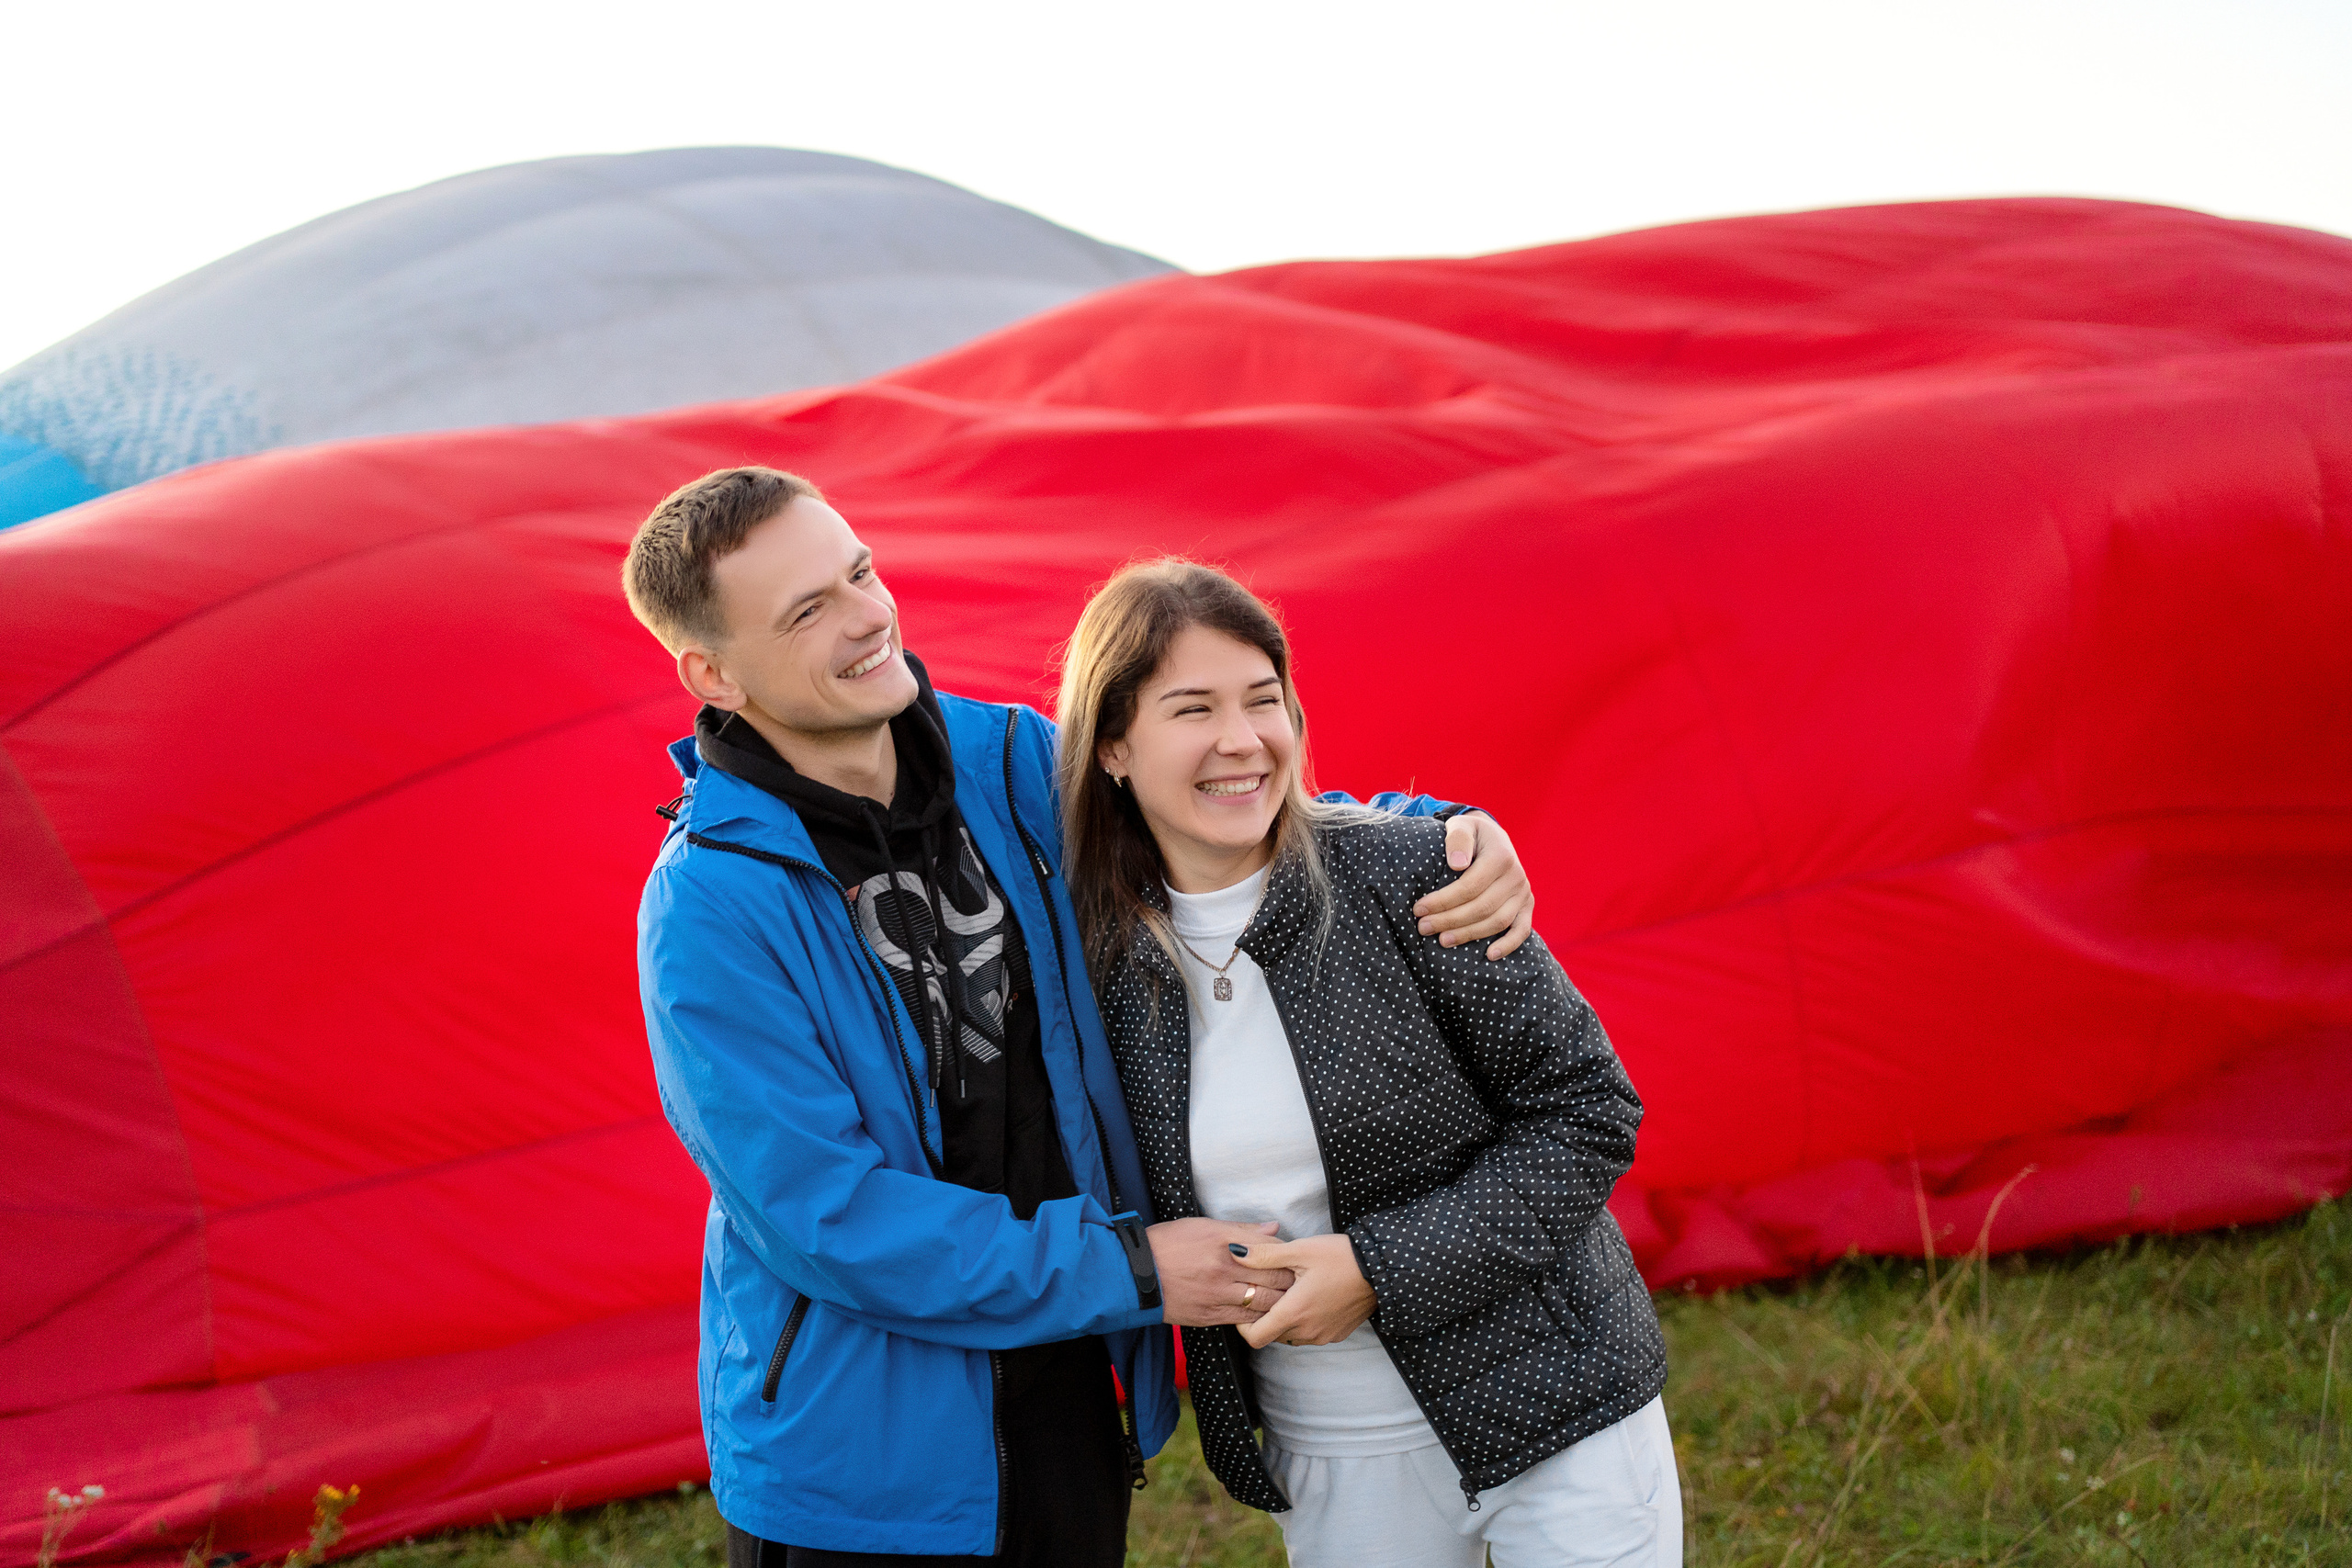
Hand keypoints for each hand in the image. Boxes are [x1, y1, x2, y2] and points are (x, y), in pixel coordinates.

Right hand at [1147, 1218, 1295, 1326]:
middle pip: (1274, 1279)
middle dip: (1292, 1281)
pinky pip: (1245, 1320)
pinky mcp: (1210, 1317)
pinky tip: (1269, 1314)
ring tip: (1291, 1299)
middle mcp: (1224, 1270)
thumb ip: (1242, 1229)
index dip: (1289, 1256)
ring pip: (1264, 1303)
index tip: (1296, 1258)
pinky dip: (1261, 1317)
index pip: (1272, 1251)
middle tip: (1302, 1281)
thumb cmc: (1168, 1244)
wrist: (1136, 1274)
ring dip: (1281, 1302)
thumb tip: (1274, 1228)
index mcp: (1224, 1243)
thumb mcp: (1204, 1226)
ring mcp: (1218, 1296)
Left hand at [1235, 1234, 1378, 1348]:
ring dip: (1285, 1320)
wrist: (1381, 1268)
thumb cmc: (1340, 1256)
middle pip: (1271, 1336)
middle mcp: (1307, 1331)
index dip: (1243, 1326)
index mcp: (1294, 1312)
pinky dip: (1304, 1322)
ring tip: (1290, 1292)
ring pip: (1291, 1336)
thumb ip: (1264, 1255)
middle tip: (1268, 1292)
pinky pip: (1310, 1335)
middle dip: (1264, 1318)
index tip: (1247, 1305)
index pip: (1255, 1338)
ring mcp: (1323, 1336)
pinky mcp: (1337, 1334)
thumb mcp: (1300, 1250)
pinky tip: (1310, 1298)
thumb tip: (1235, 1253)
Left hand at [1417, 813, 1535, 958]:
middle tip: (1423, 928)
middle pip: (1481, 907)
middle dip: (1449, 920)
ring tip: (1442, 940)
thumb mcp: (1461, 826)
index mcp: (1501, 856)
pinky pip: (1522, 930)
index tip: (1419, 909)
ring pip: (1497, 922)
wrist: (1493, 838)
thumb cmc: (1470, 835)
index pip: (1469, 887)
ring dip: (1469, 935)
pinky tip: (1489, 955)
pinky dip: (1508, 945)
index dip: (1443, 901)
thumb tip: (1457, 864)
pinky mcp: (1527, 906)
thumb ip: (1457, 838)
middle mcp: (1516, 876)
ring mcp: (1524, 893)